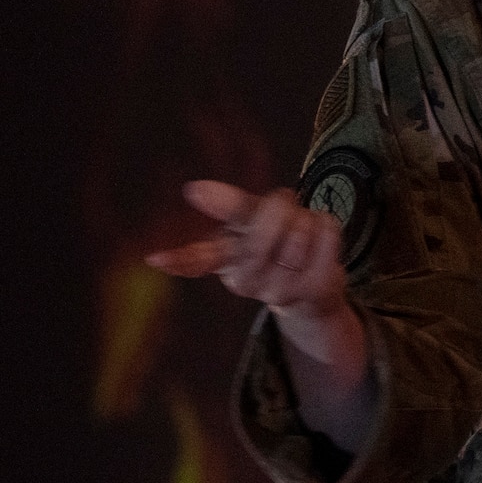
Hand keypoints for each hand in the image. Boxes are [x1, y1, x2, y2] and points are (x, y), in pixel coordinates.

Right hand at [145, 180, 348, 318]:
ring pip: (298, 230)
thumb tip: (191, 189)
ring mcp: (280, 292)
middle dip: (277, 207)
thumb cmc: (276, 245)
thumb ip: (227, 206)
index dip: (179, 258)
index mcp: (225, 261)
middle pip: (262, 231)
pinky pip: (326, 236)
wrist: (311, 293)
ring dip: (305, 218)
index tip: (153, 259)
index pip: (199, 259)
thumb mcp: (250, 223)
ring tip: (301, 230)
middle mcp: (246, 282)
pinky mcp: (314, 291)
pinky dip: (327, 226)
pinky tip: (320, 236)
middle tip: (283, 204)